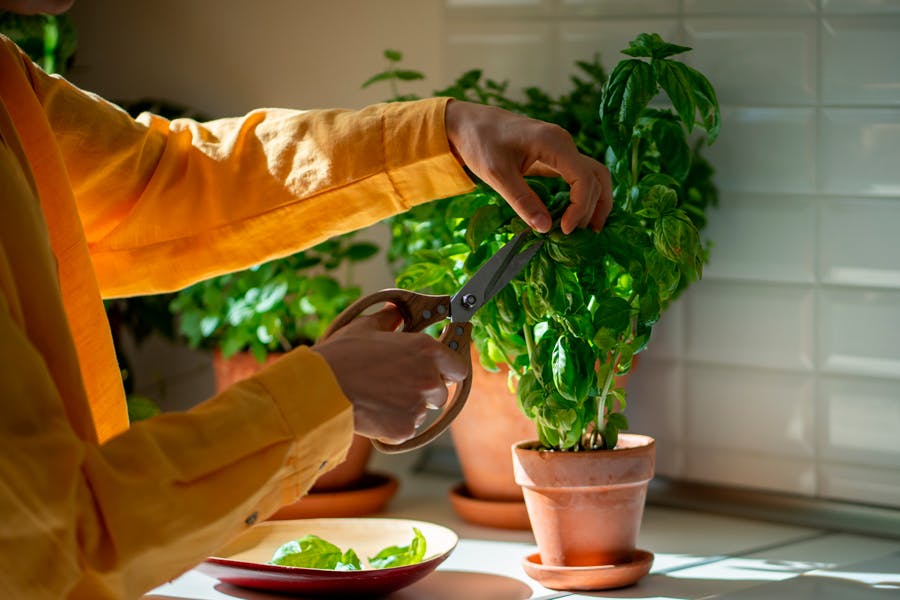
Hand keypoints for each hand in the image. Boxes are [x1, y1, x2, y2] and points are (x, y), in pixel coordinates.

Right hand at [312, 306, 467, 443]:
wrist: (319, 391)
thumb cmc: (342, 356)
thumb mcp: (366, 327)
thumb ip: (389, 319)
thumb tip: (396, 313)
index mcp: (426, 350)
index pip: (458, 366)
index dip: (447, 369)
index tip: (436, 369)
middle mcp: (429, 379)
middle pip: (440, 391)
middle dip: (424, 389)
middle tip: (397, 383)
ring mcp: (418, 407)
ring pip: (423, 410)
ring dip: (409, 406)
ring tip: (380, 397)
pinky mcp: (406, 429)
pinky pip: (407, 428)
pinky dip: (395, 424)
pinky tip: (374, 412)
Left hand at [445, 100, 611, 234]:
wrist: (468, 122)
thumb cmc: (479, 142)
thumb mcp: (497, 174)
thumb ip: (522, 200)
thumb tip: (545, 228)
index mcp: (554, 143)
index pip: (584, 179)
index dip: (579, 208)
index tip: (563, 230)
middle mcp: (564, 143)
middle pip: (595, 178)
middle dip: (591, 208)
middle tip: (577, 236)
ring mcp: (561, 149)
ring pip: (593, 176)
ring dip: (594, 202)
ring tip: (588, 230)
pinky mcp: (554, 156)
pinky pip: (578, 176)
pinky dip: (582, 196)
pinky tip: (574, 216)